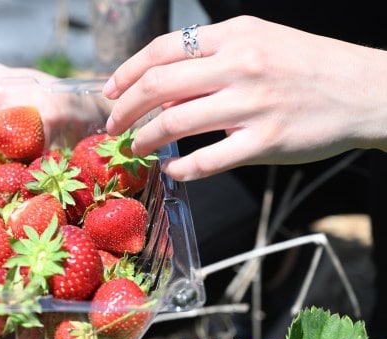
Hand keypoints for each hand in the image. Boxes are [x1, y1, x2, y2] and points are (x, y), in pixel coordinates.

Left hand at [103, 16, 386, 180]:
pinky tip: (173, 169)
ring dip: (145, 139)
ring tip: (135, 147)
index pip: (162, 49)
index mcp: (234, 36)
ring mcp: (253, 104)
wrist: (365, 89)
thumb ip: (213, 58)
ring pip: (175, 121)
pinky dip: (182, 168)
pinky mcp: (267, 141)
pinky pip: (209, 160)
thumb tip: (165, 85)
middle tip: (113, 125)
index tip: (110, 92)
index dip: (127, 72)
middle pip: (158, 85)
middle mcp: (240, 65)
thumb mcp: (260, 42)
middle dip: (125, 108)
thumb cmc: (309, 64)